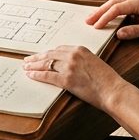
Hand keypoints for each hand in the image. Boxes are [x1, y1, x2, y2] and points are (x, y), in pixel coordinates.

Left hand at [23, 45, 138, 139]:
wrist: (112, 90)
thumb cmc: (107, 80)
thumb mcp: (94, 63)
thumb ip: (80, 61)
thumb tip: (69, 66)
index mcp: (80, 49)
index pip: (58, 49)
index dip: (48, 53)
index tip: (41, 55)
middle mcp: (73, 55)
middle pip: (50, 55)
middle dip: (37, 57)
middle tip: (28, 59)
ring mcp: (69, 67)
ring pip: (46, 64)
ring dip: (34, 65)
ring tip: (26, 66)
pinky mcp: (67, 79)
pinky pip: (47, 75)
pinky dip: (37, 75)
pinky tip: (30, 75)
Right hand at [85, 0, 138, 40]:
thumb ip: (135, 31)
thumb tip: (118, 34)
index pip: (117, 8)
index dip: (105, 17)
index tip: (96, 26)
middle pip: (113, 2)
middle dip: (100, 11)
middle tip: (88, 20)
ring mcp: (138, 0)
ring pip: (117, 3)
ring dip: (105, 10)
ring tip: (93, 18)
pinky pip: (122, 6)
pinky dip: (112, 11)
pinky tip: (107, 17)